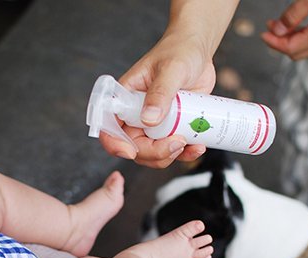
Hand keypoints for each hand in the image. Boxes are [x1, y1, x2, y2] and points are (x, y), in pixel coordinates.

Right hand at [99, 32, 215, 168]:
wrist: (199, 52)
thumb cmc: (180, 51)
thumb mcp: (172, 68)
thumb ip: (160, 92)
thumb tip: (149, 119)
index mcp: (125, 99)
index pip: (109, 126)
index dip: (115, 143)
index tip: (130, 151)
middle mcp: (136, 115)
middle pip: (135, 147)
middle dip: (154, 153)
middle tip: (178, 142)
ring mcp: (154, 126)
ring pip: (153, 155)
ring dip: (171, 156)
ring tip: (190, 143)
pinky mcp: (171, 130)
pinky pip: (173, 151)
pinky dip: (185, 155)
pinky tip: (198, 147)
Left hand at [261, 0, 307, 59]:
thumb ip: (292, 15)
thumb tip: (277, 31)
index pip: (289, 48)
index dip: (274, 42)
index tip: (263, 33)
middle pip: (296, 53)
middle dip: (280, 42)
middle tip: (271, 27)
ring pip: (305, 50)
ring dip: (291, 40)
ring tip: (281, 25)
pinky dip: (303, 38)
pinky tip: (297, 26)